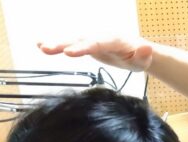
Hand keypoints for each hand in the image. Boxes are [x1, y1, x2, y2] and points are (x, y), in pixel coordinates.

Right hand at [38, 37, 152, 71]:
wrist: (137, 52)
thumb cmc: (140, 58)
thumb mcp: (144, 59)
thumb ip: (143, 55)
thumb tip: (147, 48)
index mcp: (114, 40)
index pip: (97, 43)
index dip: (83, 47)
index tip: (70, 53)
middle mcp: (100, 37)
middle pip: (81, 40)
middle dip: (65, 44)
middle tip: (48, 49)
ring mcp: (92, 40)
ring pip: (73, 41)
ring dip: (57, 44)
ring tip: (41, 47)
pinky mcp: (87, 44)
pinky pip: (71, 43)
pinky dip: (57, 44)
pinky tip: (40, 45)